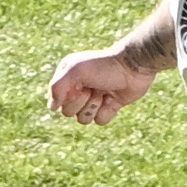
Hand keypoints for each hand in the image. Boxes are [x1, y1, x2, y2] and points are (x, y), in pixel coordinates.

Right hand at [44, 44, 159, 128]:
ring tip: (104, 94)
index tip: (78, 87)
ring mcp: (94, 99)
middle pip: (68, 112)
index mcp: (68, 78)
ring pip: (83, 119)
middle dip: (81, 102)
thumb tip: (53, 108)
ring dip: (93, 108)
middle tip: (93, 89)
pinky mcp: (109, 106)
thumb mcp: (75, 71)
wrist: (134, 66)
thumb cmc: (103, 66)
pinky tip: (113, 99)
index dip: (66, 97)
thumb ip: (57, 87)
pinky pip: (100, 121)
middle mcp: (79, 89)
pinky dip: (107, 112)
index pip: (56, 100)